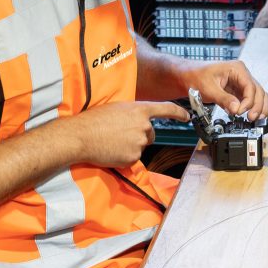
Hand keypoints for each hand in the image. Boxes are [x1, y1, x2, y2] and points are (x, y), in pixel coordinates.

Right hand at [71, 100, 188, 166]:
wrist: (80, 136)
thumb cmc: (94, 120)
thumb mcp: (116, 109)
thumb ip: (132, 113)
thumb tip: (138, 120)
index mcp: (140, 110)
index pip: (166, 109)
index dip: (178, 112)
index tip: (187, 116)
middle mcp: (144, 126)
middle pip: (151, 134)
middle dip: (140, 136)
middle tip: (121, 135)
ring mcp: (139, 142)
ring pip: (141, 146)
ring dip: (130, 146)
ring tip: (112, 142)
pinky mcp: (133, 157)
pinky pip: (132, 158)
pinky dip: (124, 156)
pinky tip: (111, 151)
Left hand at [179, 61, 267, 120]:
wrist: (188, 76)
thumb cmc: (196, 76)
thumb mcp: (209, 89)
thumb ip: (224, 99)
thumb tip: (236, 108)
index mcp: (237, 69)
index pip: (250, 86)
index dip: (249, 101)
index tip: (241, 112)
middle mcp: (242, 74)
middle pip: (258, 91)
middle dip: (257, 106)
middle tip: (251, 118)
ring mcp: (241, 82)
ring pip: (258, 95)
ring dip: (259, 107)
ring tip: (256, 119)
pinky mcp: (238, 90)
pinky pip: (250, 99)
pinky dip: (252, 107)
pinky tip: (251, 116)